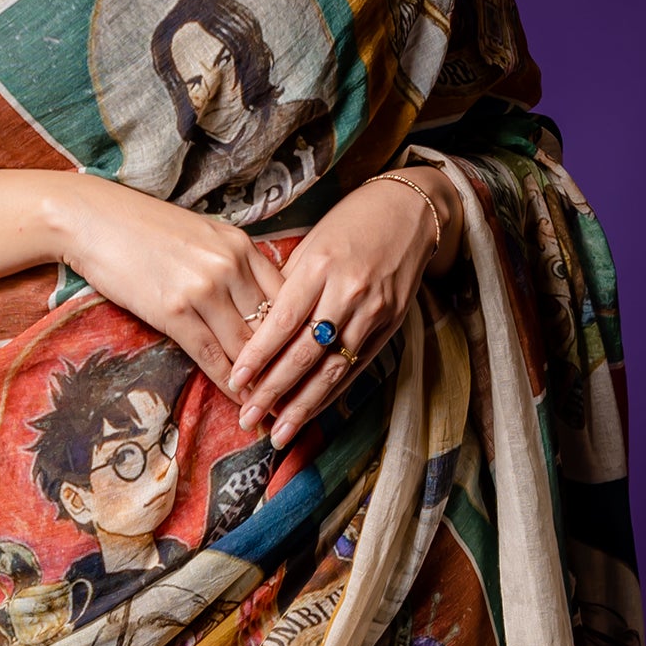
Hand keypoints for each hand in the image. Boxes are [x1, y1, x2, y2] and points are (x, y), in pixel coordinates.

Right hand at [50, 178, 287, 398]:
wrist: (92, 219)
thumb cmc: (144, 229)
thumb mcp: (203, 236)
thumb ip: (234, 265)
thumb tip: (259, 302)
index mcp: (241, 246)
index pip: (287, 297)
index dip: (299, 335)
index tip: (307, 361)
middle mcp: (230, 265)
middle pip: (271, 326)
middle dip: (286, 365)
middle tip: (299, 395)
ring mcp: (204, 288)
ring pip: (245, 346)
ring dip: (260, 382)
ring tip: (273, 408)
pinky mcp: (174, 310)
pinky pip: (211, 355)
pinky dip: (228, 382)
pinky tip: (239, 400)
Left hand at [228, 171, 450, 448]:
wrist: (409, 213)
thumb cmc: (349, 224)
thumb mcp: (311, 245)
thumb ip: (285, 287)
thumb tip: (255, 331)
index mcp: (319, 267)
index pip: (281, 322)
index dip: (257, 357)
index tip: (236, 382)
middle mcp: (347, 292)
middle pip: (305, 353)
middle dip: (273, 392)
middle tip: (248, 418)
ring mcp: (373, 312)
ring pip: (332, 369)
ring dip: (303, 405)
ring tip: (279, 432)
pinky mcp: (389, 325)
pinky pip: (355, 367)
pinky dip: (331, 393)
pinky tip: (312, 412)